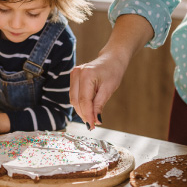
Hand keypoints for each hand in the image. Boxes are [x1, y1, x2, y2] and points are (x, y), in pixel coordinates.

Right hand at [70, 14, 153, 129]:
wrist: (112, 59)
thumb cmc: (113, 72)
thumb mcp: (109, 89)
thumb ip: (99, 105)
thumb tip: (95, 121)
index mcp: (86, 75)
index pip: (84, 100)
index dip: (87, 115)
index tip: (92, 126)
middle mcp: (77, 73)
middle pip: (76, 100)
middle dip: (84, 114)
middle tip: (92, 125)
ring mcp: (74, 74)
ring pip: (73, 99)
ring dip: (81, 110)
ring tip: (91, 119)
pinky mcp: (74, 77)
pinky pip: (74, 94)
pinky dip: (80, 103)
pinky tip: (88, 110)